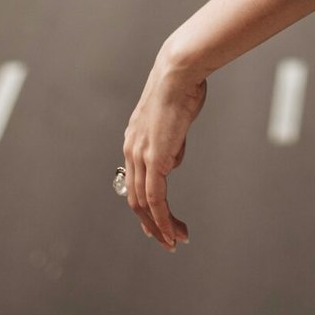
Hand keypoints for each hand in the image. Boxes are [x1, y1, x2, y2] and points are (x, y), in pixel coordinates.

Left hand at [122, 54, 206, 250]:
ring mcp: (141, 156)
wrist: (178, 73)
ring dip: (160, 227)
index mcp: (134, 141)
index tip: (159, 221)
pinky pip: (156, 198)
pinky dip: (163, 219)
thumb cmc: (182, 88)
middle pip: (135, 200)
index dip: (146, 206)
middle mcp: (132, 151)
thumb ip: (171, 141)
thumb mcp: (175, 119)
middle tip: (167, 241)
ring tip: (175, 241)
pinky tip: (173, 230)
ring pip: (144, 204)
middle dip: (152, 224)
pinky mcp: (154, 159)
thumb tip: (172, 160)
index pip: (135, 182)